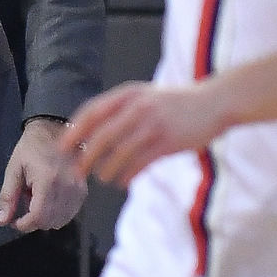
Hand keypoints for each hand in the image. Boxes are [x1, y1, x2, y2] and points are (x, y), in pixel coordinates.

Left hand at [0, 117, 86, 230]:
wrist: (53, 130)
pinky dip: (57, 214)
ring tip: (37, 199)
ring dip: (45, 218)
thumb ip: (7, 197)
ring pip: (61, 221)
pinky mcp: (84, 191)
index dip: (24, 225)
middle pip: (49, 222)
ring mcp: (78, 189)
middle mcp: (67, 187)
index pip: (38, 217)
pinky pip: (70, 214)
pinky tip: (49, 200)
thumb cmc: (30, 148)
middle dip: (33, 221)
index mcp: (47, 180)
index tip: (14, 222)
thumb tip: (1, 221)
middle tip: (24, 205)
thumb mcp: (13, 170)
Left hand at [66, 80, 223, 185]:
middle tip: (77, 172)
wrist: (214, 102)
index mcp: (129, 94)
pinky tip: (123, 182)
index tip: (62, 147)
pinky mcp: (168, 143)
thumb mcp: (146, 96)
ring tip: (103, 179)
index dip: (75, 131)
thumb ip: (122, 109)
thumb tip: (92, 133)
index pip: (93, 111)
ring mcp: (154, 125)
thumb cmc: (176, 102)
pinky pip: (141, 163)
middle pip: (103, 136)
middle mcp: (138, 107)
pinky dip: (128, 175)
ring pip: (121, 153)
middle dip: (86, 156)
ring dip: (108, 170)